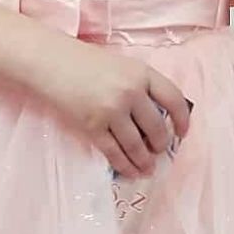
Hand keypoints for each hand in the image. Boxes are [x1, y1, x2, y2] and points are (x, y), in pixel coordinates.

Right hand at [38, 42, 190, 178]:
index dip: (183, 119)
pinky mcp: (93, 126)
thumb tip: (158, 118)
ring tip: (148, 168)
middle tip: (159, 151)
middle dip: (161, 145)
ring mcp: (112, 110)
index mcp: (142, 73)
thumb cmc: (85, 62)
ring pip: (137, 145)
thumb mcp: (121, 66)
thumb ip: (141, 86)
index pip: (174, 99)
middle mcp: (131, 92)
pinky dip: (126, 165)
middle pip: (157, 128)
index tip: (183, 132)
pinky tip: (132, 171)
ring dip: (145, 161)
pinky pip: (115, 153)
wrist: (50, 62)